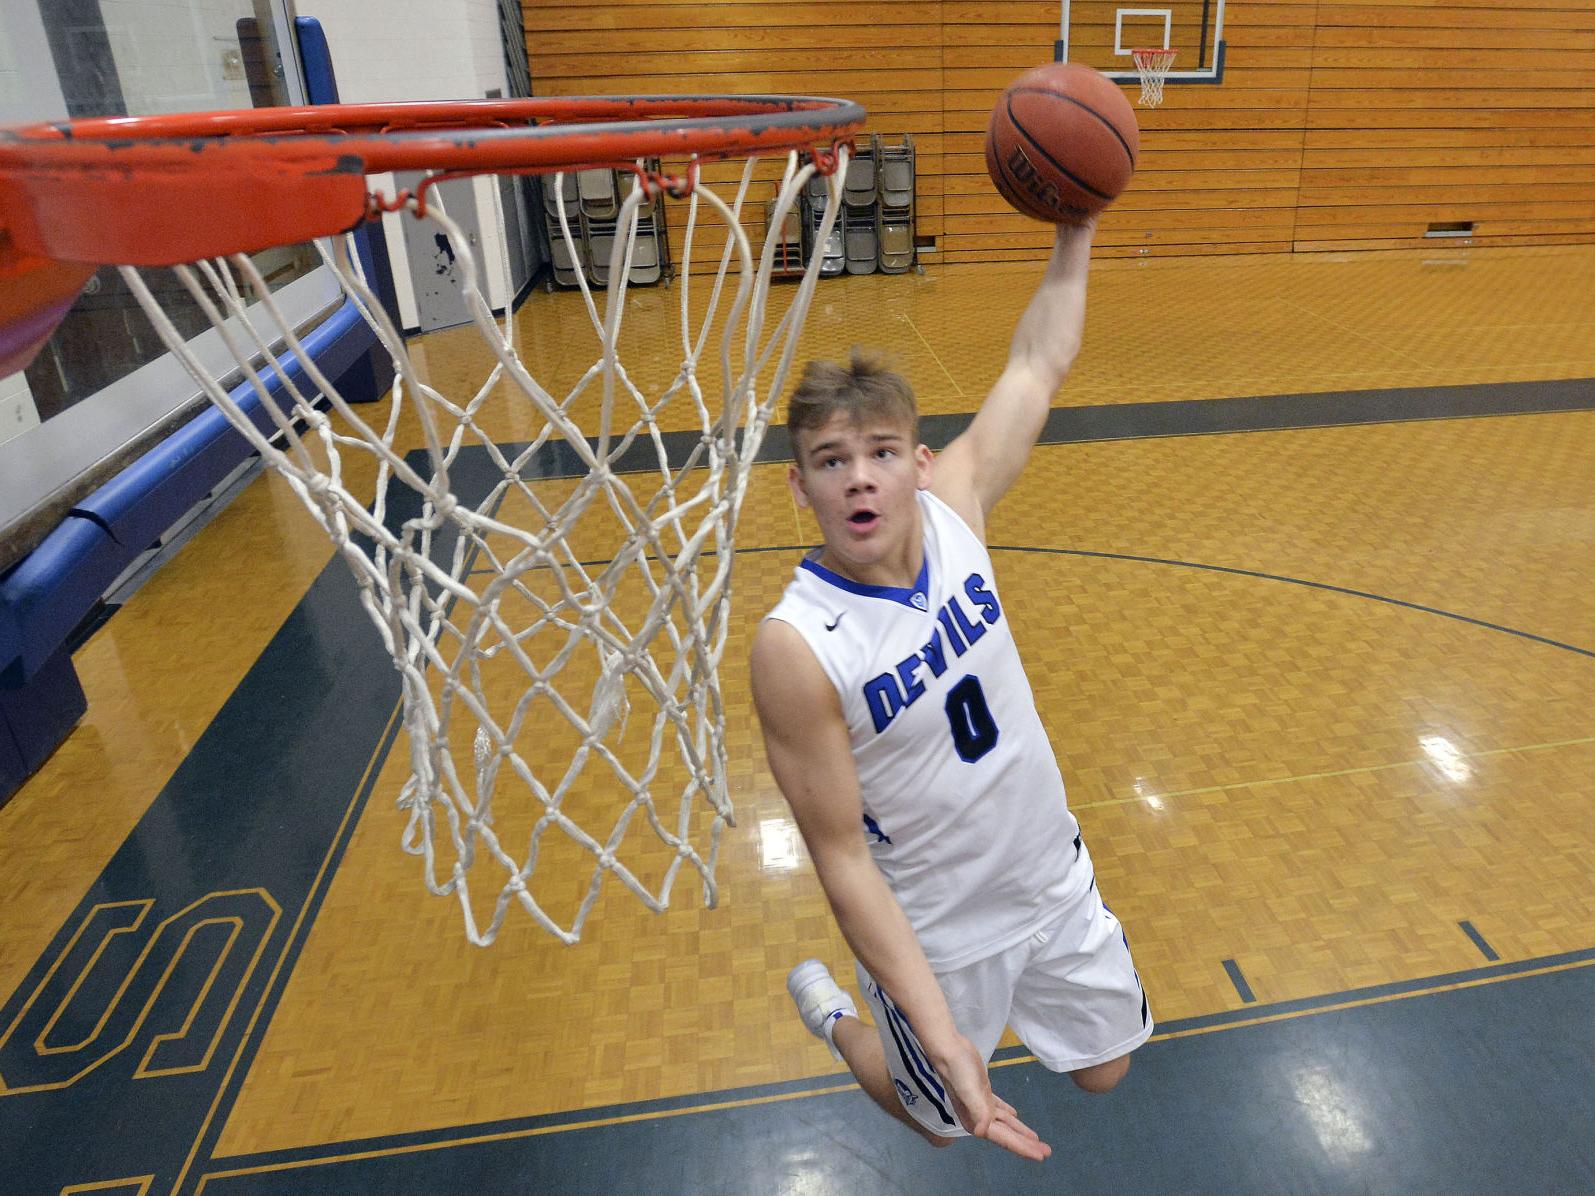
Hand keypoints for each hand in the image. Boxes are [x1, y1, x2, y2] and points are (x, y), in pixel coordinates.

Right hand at [934, 1035, 1052, 1160]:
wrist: (948, 1049)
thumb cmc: (959, 1071)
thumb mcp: (968, 1090)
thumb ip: (976, 1109)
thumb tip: (983, 1130)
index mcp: (977, 1121)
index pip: (1005, 1138)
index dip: (1023, 1148)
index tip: (1040, 1156)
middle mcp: (979, 1118)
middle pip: (1008, 1134)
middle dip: (1026, 1144)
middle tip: (1047, 1152)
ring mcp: (981, 1105)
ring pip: (1005, 1123)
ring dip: (1020, 1131)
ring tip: (1036, 1139)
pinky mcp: (983, 1092)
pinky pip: (999, 1109)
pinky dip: (1008, 1115)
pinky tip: (1015, 1115)